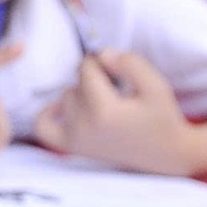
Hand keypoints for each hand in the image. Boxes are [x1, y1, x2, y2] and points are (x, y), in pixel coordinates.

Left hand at [31, 50, 195, 173]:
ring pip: (65, 99)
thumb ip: (131, 64)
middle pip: (76, 84)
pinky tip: (63, 106)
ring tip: (106, 101)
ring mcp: (74, 139)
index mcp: (104, 112)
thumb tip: (102, 54)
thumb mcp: (156, 85)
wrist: (163, 153)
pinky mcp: (71, 147)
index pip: (87, 70)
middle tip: (117, 89)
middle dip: (94, 80)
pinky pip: (42, 126)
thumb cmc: (161, 117)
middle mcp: (84, 128)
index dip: (102, 62)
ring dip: (81, 94)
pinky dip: (49, 113)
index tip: (118, 67)